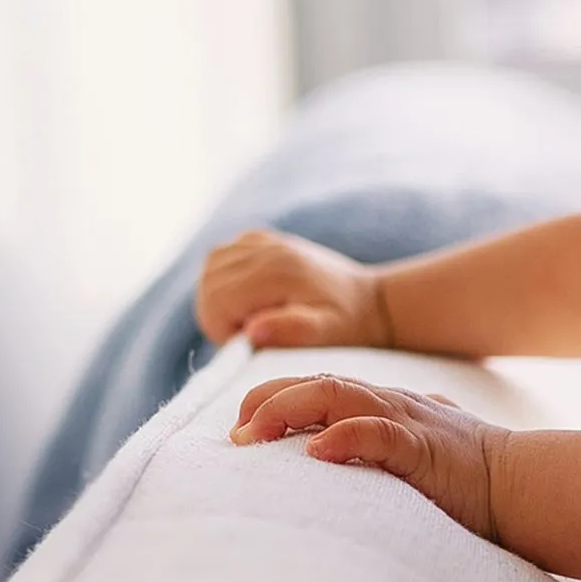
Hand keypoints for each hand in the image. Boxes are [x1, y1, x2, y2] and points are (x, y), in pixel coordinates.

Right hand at [196, 229, 390, 349]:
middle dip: (220, 316)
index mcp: (278, 271)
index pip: (216, 302)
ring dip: (220, 297)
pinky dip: (226, 277)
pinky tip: (252, 294)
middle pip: (209, 285)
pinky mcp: (263, 239)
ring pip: (210, 268)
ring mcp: (265, 240)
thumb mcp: (326, 333)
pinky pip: (223, 255)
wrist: (371, 301)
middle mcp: (269, 249)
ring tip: (252, 315)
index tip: (250, 342)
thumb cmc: (347, 323)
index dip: (223, 330)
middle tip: (252, 332)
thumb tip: (252, 331)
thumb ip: (292, 331)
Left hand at [230, 374, 504, 541]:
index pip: (321, 386)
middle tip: (235, 434)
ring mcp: (408, 422)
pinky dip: (345, 437)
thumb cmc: (466, 481)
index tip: (241, 429)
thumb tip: (324, 468)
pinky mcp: (424, 449)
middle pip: (320, 382)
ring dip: (290, 410)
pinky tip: (317, 450)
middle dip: (270, 400)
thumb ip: (374, 454)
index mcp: (386, 407)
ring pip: (339, 395)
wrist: (523, 484)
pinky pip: (378, 434)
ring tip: (253, 434)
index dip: (275, 398)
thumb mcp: (410, 458)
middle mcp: (391, 405)